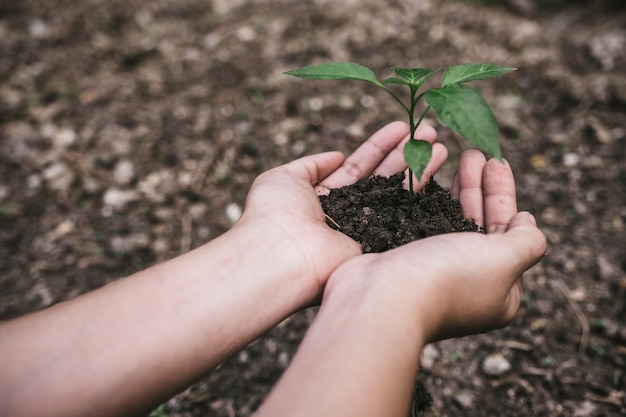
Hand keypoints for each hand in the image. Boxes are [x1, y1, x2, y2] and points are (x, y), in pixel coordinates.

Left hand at [236, 121, 446, 298]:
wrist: (279, 255)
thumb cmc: (273, 214)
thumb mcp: (282, 178)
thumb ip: (310, 165)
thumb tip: (336, 156)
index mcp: (323, 199)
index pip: (357, 167)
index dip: (379, 146)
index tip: (401, 127)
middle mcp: (347, 215)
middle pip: (382, 178)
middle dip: (404, 153)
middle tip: (429, 131)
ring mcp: (364, 231)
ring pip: (396, 193)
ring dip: (417, 166)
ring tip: (439, 144)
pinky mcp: (377, 245)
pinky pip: (401, 215)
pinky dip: (417, 190)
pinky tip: (432, 167)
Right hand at [325, 150, 546, 341]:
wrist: (379, 298)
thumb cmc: (447, 279)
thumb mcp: (504, 259)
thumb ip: (528, 240)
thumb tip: (527, 221)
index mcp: (497, 291)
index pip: (509, 234)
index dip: (503, 196)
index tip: (497, 162)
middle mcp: (465, 283)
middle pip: (479, 224)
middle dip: (479, 185)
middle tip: (473, 152)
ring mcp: (431, 273)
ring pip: (449, 220)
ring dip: (455, 187)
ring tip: (452, 153)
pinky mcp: (402, 261)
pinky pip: (420, 221)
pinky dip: (426, 197)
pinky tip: (424, 176)